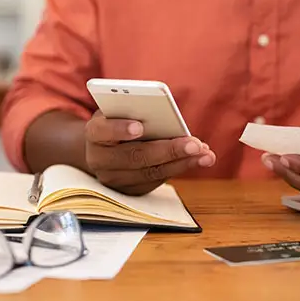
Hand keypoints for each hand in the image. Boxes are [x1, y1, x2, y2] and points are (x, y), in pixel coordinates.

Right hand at [84, 111, 215, 194]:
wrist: (104, 148)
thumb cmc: (117, 121)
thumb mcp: (119, 110)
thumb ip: (133, 109)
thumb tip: (166, 116)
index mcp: (94, 134)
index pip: (101, 131)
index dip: (119, 129)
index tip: (139, 127)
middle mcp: (99, 160)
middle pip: (134, 157)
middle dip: (167, 150)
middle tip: (194, 144)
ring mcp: (113, 179)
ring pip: (149, 172)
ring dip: (181, 163)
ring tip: (205, 154)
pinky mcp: (129, 190)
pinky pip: (156, 181)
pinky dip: (179, 168)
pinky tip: (197, 160)